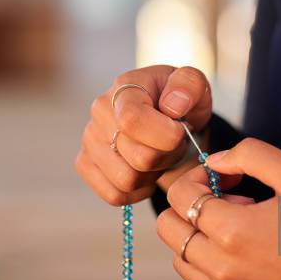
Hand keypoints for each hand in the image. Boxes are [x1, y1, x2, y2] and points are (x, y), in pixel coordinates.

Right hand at [76, 65, 211, 204]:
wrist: (168, 117)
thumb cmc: (181, 102)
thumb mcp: (195, 86)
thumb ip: (189, 85)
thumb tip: (172, 106)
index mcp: (125, 88)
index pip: (132, 120)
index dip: (165, 136)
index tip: (182, 131)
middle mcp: (100, 112)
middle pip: (139, 157)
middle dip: (167, 156)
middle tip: (174, 144)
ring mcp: (89, 139)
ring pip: (126, 180)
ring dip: (152, 174)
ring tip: (159, 155)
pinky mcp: (85, 163)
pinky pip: (114, 194)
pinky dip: (137, 191)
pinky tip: (147, 172)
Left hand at [157, 138, 280, 279]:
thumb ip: (251, 155)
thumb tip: (216, 161)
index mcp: (232, 231)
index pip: (180, 195)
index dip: (196, 179)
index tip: (223, 182)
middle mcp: (221, 270)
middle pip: (170, 229)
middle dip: (192, 209)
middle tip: (232, 209)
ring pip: (181, 263)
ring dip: (199, 242)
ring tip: (238, 239)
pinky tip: (229, 270)